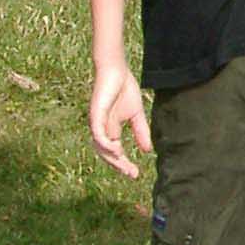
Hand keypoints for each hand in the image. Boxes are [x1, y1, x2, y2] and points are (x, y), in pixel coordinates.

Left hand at [88, 61, 150, 177]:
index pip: (115, 153)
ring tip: (124, 166)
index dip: (124, 164)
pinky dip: (106, 145)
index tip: (136, 174)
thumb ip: (141, 132)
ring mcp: (97, 123)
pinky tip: (117, 150)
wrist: (116, 70)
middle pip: (107, 155)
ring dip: (112, 159)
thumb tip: (148, 150)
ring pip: (101, 148)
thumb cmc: (124, 89)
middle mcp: (101, 130)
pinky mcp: (95, 115)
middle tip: (132, 174)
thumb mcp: (136, 115)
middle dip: (119, 166)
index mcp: (110, 130)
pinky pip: (98, 135)